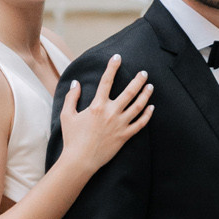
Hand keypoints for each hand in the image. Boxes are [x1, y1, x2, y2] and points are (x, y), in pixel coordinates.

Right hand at [59, 55, 152, 179]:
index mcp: (97, 106)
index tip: (117, 58)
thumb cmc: (72, 138)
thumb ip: (72, 97)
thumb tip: (76, 83)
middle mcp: (111, 113)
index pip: (106, 81)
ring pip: (138, 106)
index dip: (112, 67)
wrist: (80, 160)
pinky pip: (140, 124)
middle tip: (144, 72)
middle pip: (129, 92)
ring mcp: (120, 125)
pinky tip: (151, 108)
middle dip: (138, 80)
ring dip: (146, 95)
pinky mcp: (124, 136)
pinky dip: (147, 115)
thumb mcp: (67, 115)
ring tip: (150, 86)